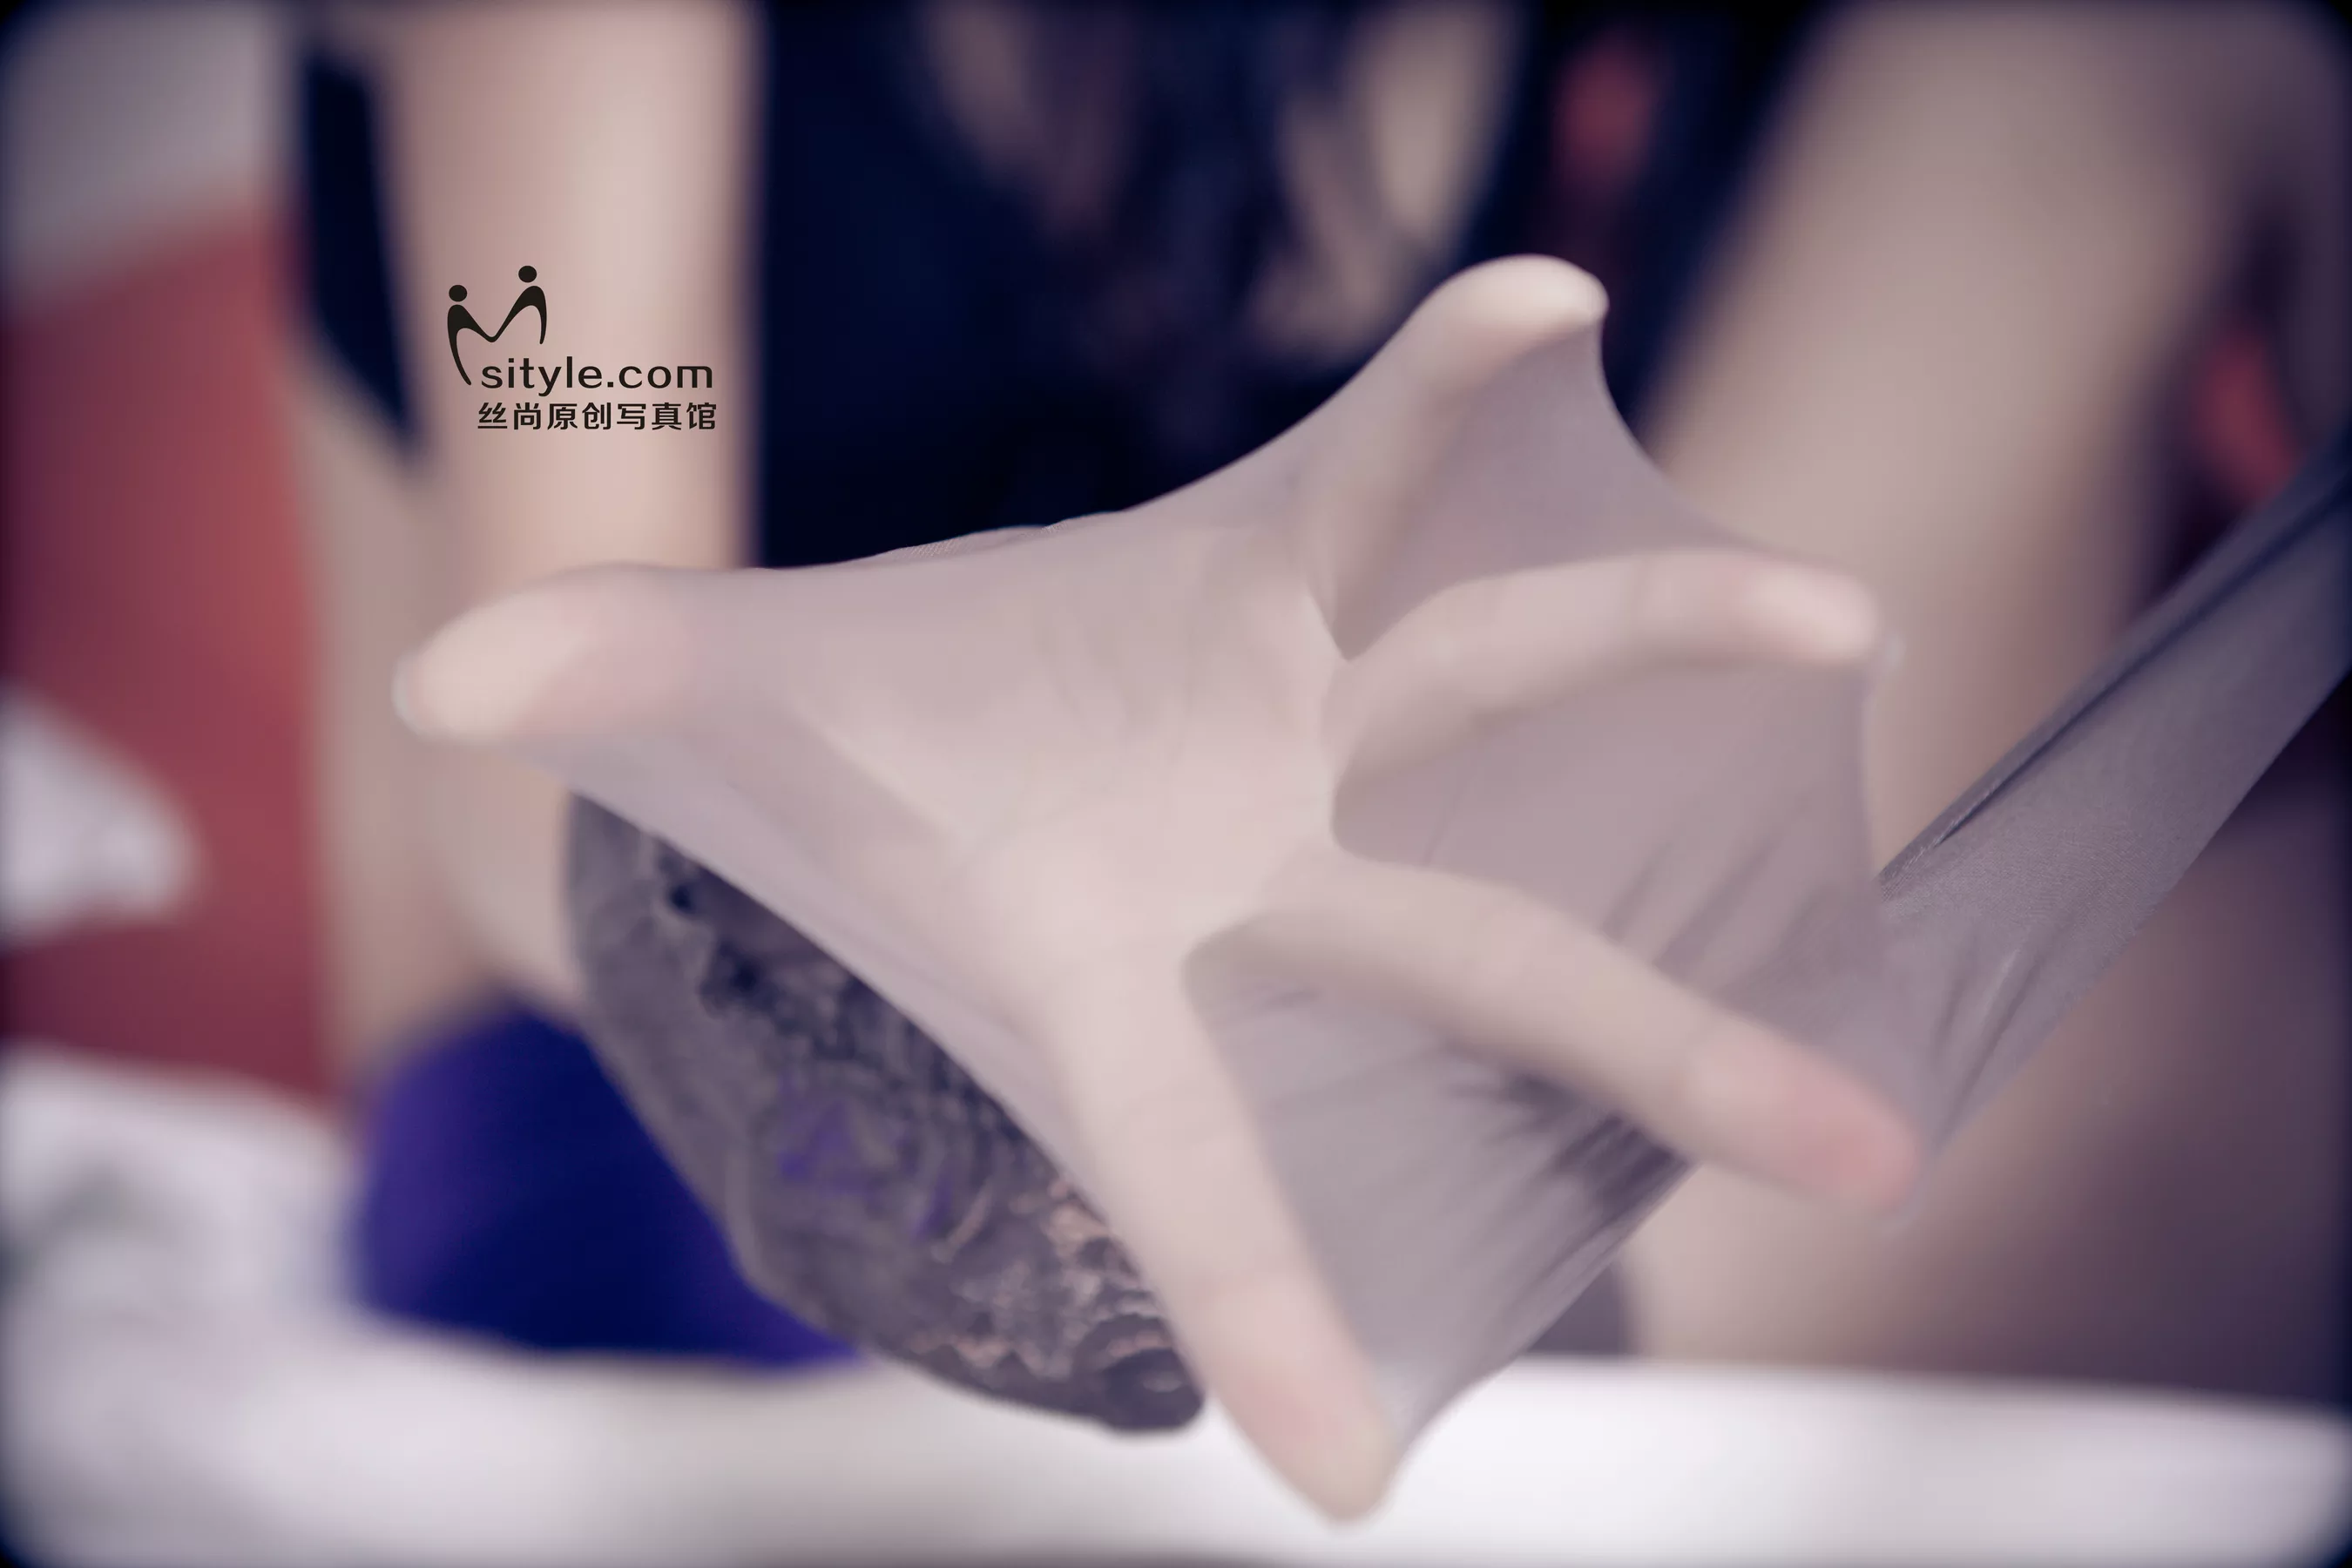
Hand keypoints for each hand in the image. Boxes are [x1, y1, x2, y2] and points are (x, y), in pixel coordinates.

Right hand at [397, 258, 1917, 1516]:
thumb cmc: (818, 772)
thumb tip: (461, 683)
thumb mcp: (696, 730)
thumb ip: (597, 695)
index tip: (1344, 1471)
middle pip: (1481, 962)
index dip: (1250, 1301)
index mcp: (1104, 964)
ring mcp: (1301, 715)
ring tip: (1842, 612)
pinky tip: (1556, 297)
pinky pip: (1390, 464)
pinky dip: (1453, 384)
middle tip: (1867, 1153)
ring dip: (1657, 633)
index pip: (1186, 1162)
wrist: (900, 702)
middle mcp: (1253, 862)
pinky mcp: (1296, 569)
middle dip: (1658, 1048)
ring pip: (1503, 679)